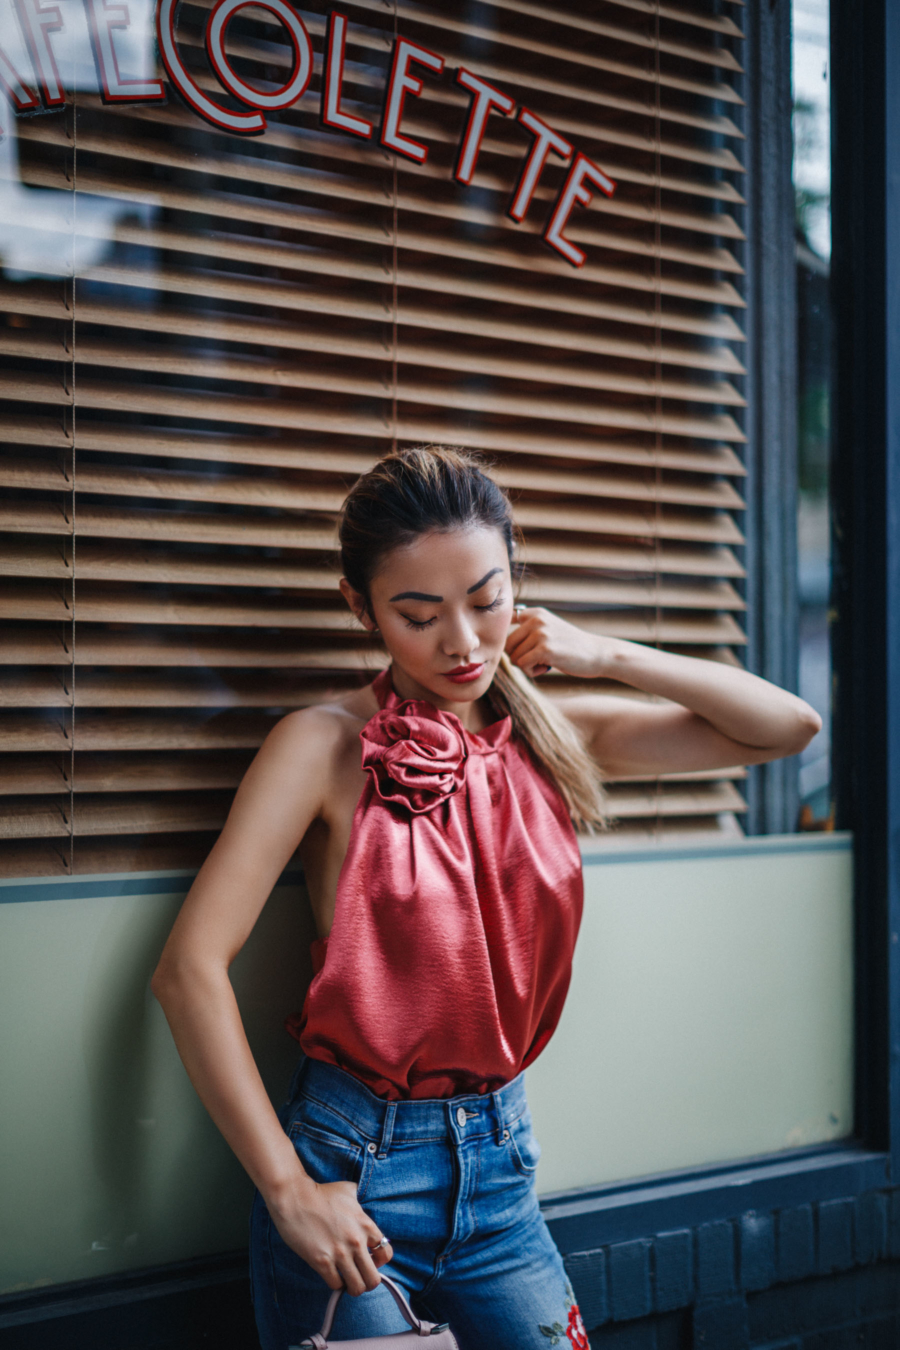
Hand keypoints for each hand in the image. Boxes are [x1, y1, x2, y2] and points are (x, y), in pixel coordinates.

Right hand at [267, 1174, 392, 1294]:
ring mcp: (339, 1253)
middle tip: (358, 1276)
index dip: (380, 1261)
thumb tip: (362, 1206)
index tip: (370, 1260)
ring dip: (352, 1287)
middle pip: (373, 1279)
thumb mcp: (348, 1191)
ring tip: (346, 1280)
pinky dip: (336, 1284)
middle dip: (367, 1281)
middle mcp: (356, 1241)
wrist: (296, 1198)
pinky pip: (336, 1285)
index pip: (386, 1253)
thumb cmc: (321, 1193)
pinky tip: (332, 1275)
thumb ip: (360, 1202)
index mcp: (365, 1225)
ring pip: (357, 1287)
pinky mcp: (322, 1262)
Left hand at [506, 607, 610, 679]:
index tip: (523, 648)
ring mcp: (541, 633)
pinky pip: (523, 665)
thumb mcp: (549, 628)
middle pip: (507, 645)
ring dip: (527, 666)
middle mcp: (536, 619)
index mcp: (535, 612)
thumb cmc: (570, 646)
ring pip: (514, 657)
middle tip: (538, 659)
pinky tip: (547, 667)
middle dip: (519, 657)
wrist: (597, 653)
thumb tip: (497, 641)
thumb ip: (527, 630)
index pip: (506, 626)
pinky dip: (532, 672)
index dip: (512, 643)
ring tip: (545, 662)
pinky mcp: (545, 649)